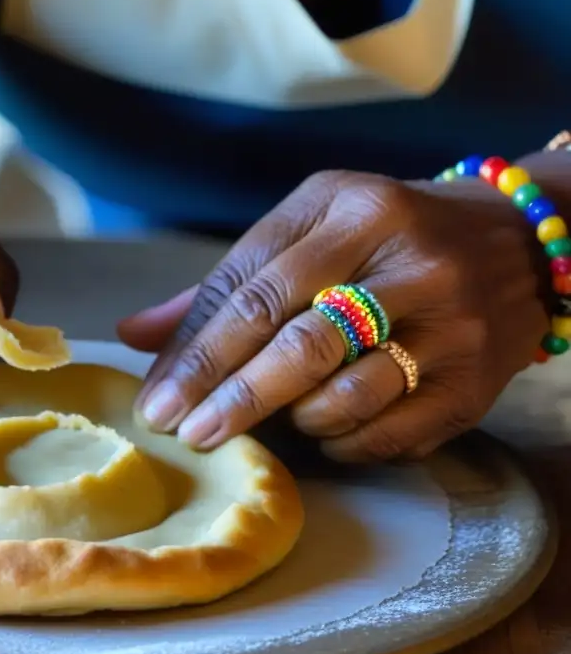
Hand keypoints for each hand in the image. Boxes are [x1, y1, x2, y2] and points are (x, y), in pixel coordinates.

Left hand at [118, 170, 549, 461]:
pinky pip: (389, 433)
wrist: (521, 242)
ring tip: (265, 421)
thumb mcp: (308, 229)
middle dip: (231, 397)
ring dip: (289, 420)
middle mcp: (408, 262)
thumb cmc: (385, 237)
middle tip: (184, 434)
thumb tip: (132, 335)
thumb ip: (224, 284)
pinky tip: (317, 433)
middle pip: (299, 345)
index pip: (255, 291)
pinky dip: (340, 442)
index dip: (198, 353)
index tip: (156, 399)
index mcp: (352, 211)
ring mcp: (451, 324)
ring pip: (346, 394)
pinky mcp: (476, 382)